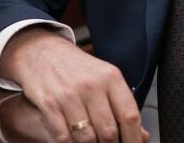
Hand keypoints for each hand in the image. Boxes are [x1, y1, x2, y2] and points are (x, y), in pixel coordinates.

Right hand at [0, 27, 148, 142]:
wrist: (41, 51)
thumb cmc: (76, 67)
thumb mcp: (105, 77)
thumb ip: (122, 106)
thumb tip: (141, 135)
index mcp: (111, 78)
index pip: (130, 116)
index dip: (134, 138)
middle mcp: (92, 86)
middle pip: (109, 132)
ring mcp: (69, 95)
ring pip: (86, 139)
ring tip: (91, 142)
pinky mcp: (49, 104)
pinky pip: (63, 137)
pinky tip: (73, 140)